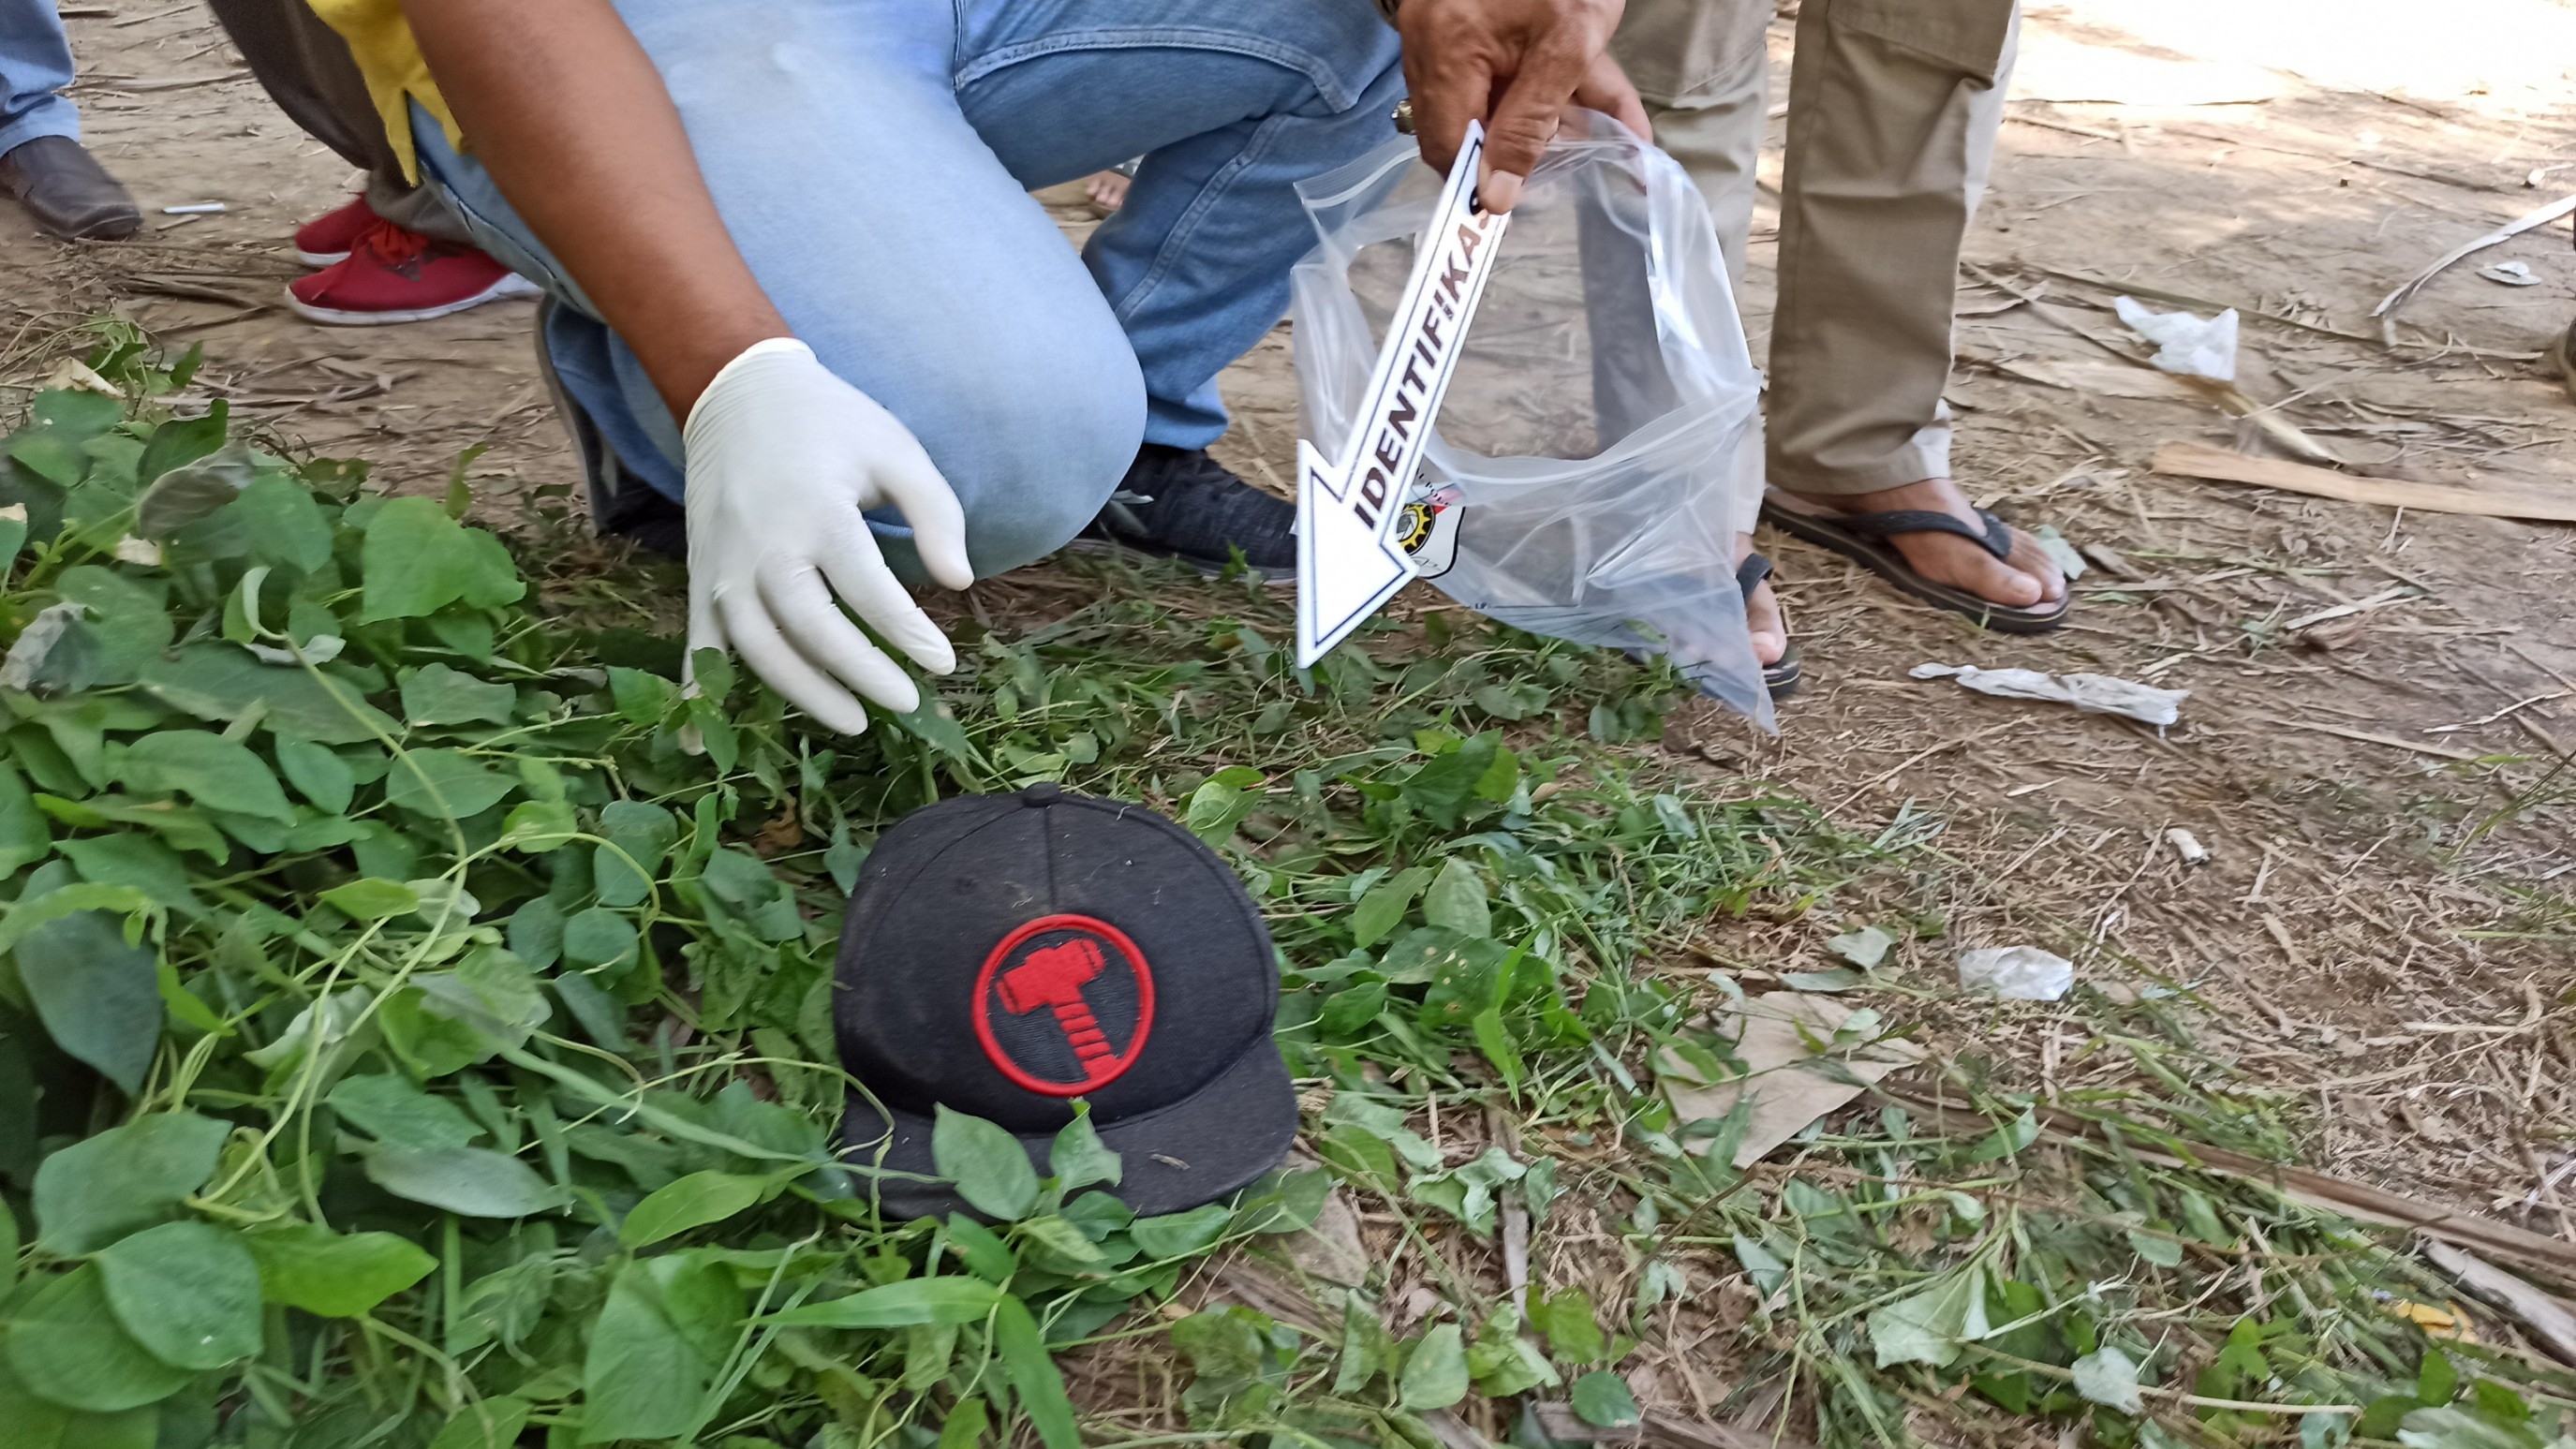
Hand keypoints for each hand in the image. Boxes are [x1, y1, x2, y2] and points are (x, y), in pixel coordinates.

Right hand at [681, 338, 972, 734]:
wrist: (738, 393)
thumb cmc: (831, 423)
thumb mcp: (896, 449)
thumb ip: (934, 512)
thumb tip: (959, 582)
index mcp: (816, 510)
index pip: (866, 588)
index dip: (906, 632)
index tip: (942, 663)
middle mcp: (763, 544)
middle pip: (810, 627)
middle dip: (860, 673)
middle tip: (905, 702)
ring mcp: (723, 564)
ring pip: (757, 645)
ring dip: (802, 691)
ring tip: (851, 721)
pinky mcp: (699, 575)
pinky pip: (697, 642)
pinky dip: (696, 693)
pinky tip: (699, 742)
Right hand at [1397, 0, 1644, 210]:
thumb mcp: (1567, 46)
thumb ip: (1531, 123)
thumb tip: (1496, 198)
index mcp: (1446, 48)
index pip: (1447, 145)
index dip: (1481, 181)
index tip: (1523, 205)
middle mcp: (1435, 39)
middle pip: (1470, 121)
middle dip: (1526, 146)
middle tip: (1578, 163)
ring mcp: (1452, 25)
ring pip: (1500, 94)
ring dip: (1554, 116)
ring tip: (1613, 131)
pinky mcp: (1475, 16)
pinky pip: (1511, 65)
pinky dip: (1558, 85)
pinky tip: (1614, 109)